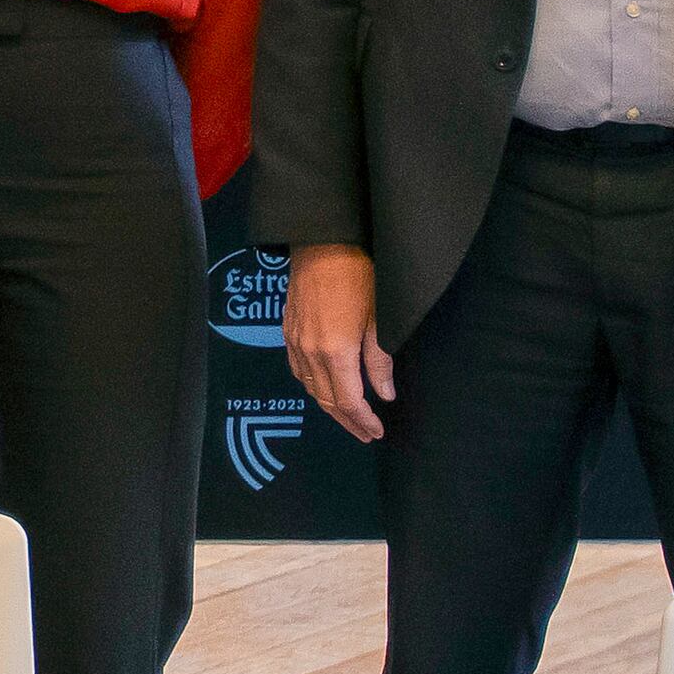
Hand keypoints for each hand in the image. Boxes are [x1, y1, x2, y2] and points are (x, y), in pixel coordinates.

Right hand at [285, 244, 396, 443]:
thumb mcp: (378, 318)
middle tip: (365, 433)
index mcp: (336, 352)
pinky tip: (322, 385)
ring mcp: (295, 341)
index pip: (349, 401)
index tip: (376, 431)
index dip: (363, 421)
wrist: (323, 240)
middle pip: (327, 400)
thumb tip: (385, 393)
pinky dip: (312, 385)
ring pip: (310, 387)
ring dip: (329, 405)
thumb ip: (379, 360)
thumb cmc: (357, 273)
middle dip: (347, 421)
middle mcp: (310, 352)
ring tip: (347, 415)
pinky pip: (298, 369)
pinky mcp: (288, 329)